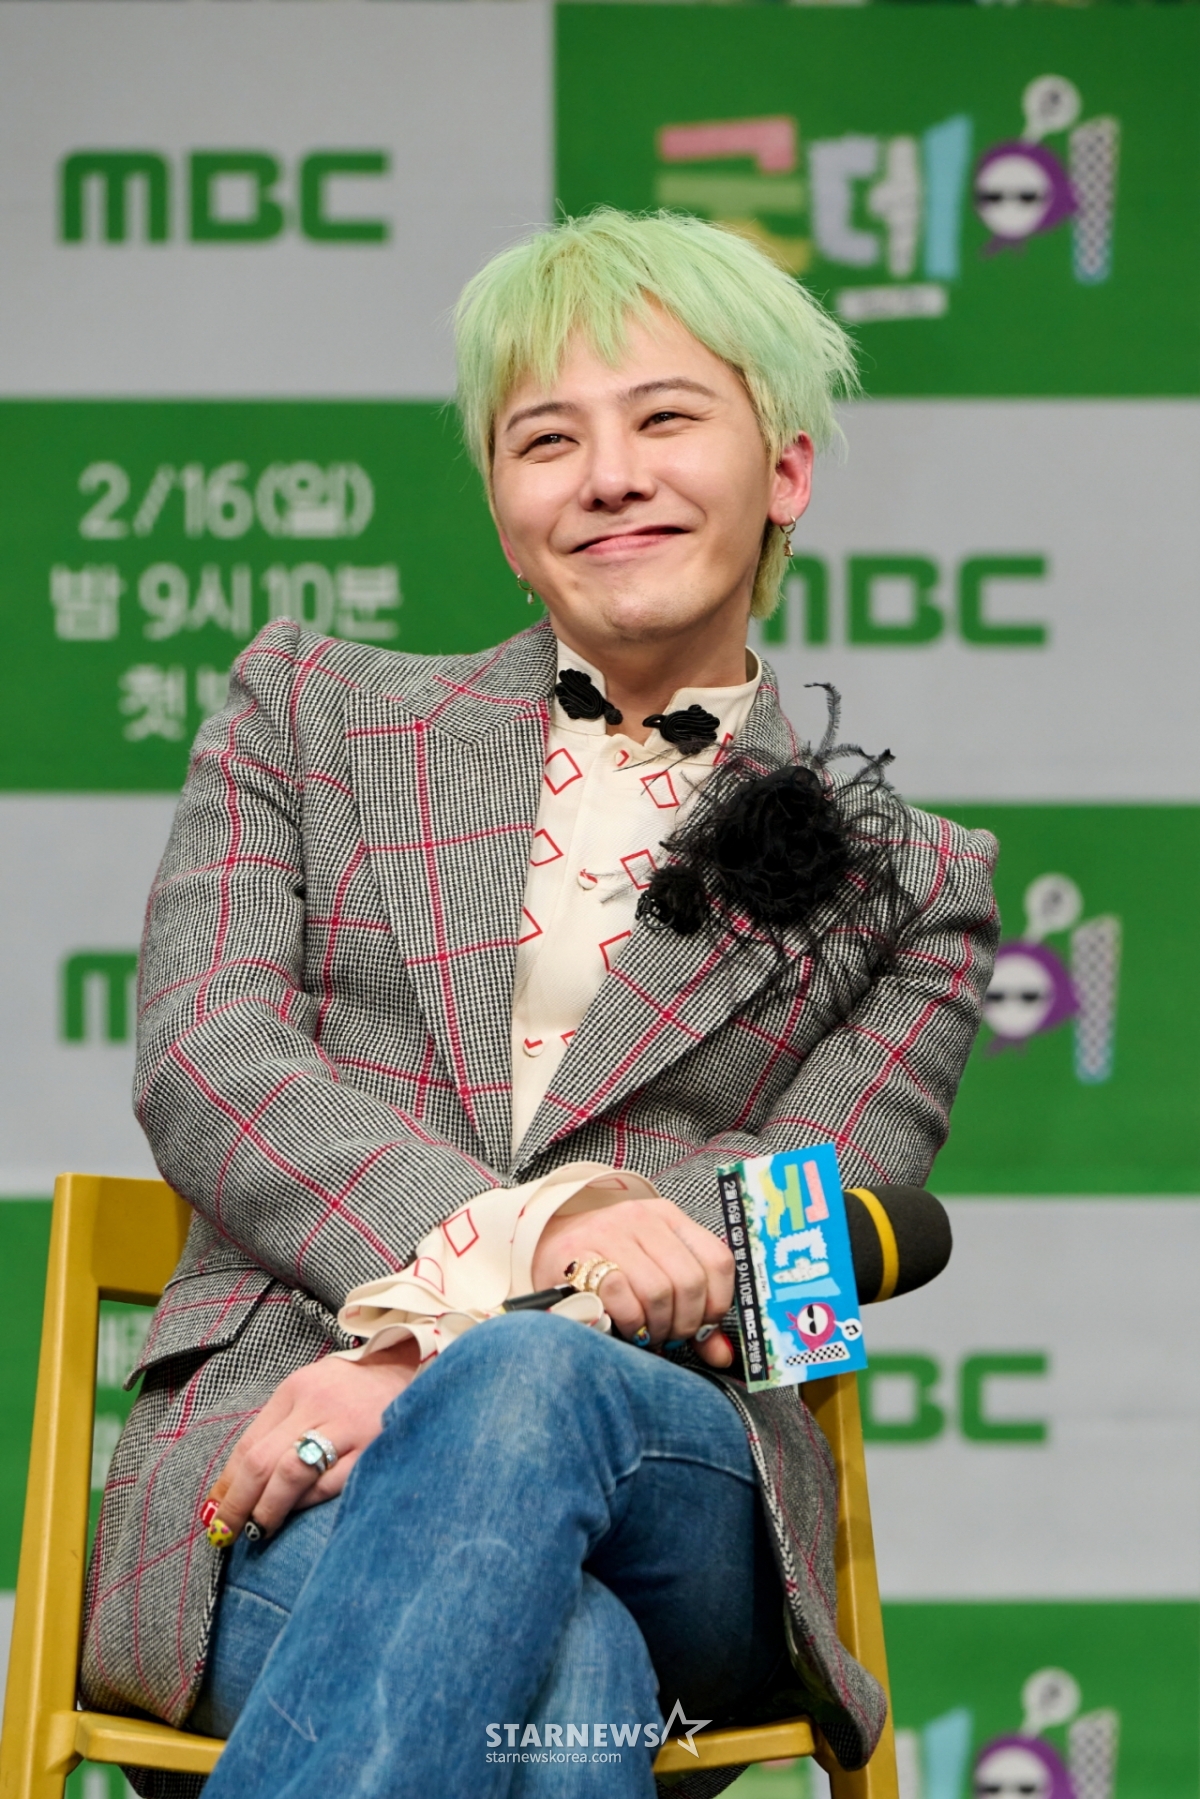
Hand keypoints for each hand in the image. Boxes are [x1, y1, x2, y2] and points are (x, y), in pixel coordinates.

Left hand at [203, 1341, 417, 1542]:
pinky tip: (298, 1512)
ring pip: (290, 1475)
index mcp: (296, 1389)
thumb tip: (237, 1485)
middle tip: (225, 1532)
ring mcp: (346, 1426)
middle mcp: (318, 1404)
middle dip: (237, 1504)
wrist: (411, 1370)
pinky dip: (306, 1504)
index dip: (226, 1485)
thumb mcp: (312, 1392)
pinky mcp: (373, 1447)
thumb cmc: (353, 1390)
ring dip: (268, 1509)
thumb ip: (280, 1428)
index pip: (248, 1444)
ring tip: (258, 1529)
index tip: (213, 1513)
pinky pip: (329, 1484)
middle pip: (262, 1462)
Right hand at [531, 1196, 734, 1368]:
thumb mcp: (654, 1273)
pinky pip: (621, 1294)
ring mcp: (611, 1232)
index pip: (717, 1260)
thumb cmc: (606, 1264)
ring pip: (658, 1291)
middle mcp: (643, 1218)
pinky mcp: (580, 1252)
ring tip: (645, 1333)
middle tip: (669, 1336)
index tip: (702, 1325)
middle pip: (689, 1282)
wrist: (545, 1245)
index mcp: (669, 1218)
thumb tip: (722, 1355)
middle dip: (683, 1323)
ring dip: (656, 1326)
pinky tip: (624, 1326)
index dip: (717, 1303)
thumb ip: (692, 1310)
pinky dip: (628, 1321)